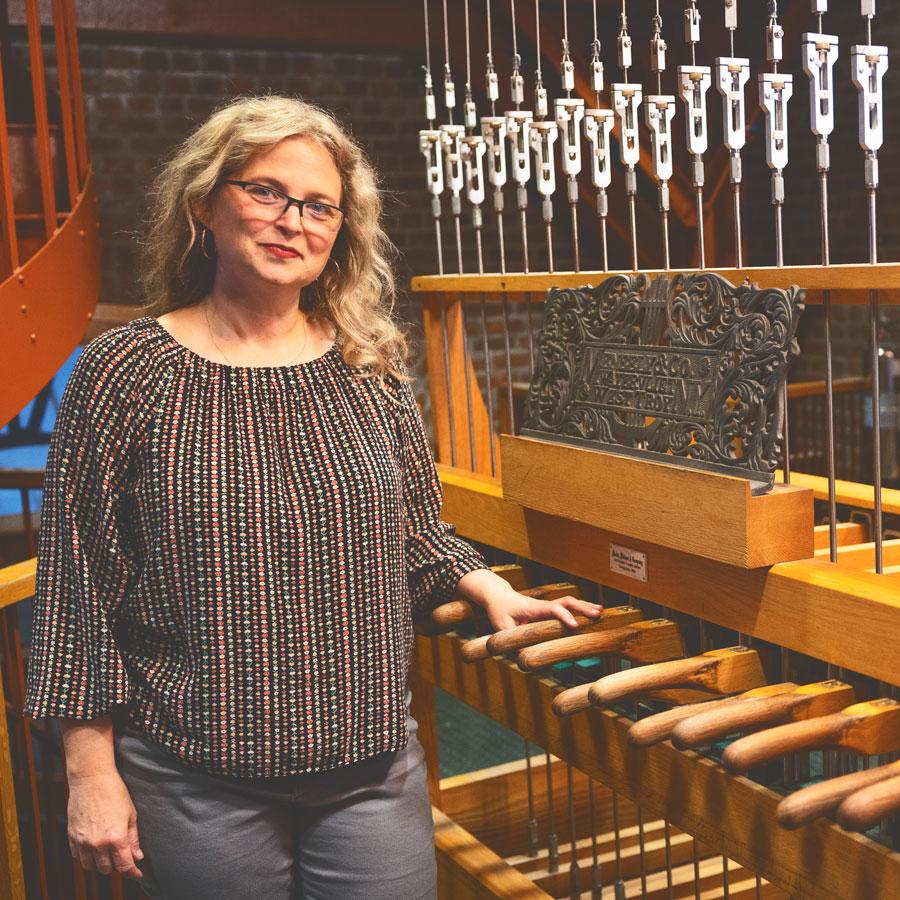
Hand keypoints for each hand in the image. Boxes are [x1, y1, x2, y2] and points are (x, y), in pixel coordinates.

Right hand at [66, 771, 143, 879]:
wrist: (91, 779)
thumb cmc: (115, 793)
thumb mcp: (131, 814)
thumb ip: (133, 838)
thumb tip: (137, 857)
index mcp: (116, 838)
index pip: (124, 866)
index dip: (132, 873)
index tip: (137, 874)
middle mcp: (98, 844)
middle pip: (107, 870)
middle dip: (117, 867)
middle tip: (123, 859)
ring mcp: (82, 842)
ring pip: (90, 866)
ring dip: (100, 865)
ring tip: (108, 854)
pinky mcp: (72, 837)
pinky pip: (78, 857)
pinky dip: (87, 857)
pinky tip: (94, 849)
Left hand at [482, 586, 603, 631]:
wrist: (497, 596)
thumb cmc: (499, 611)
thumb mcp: (500, 627)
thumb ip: (511, 640)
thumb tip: (521, 656)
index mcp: (533, 609)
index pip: (552, 609)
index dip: (564, 617)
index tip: (574, 626)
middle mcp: (543, 605)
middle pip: (566, 602)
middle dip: (582, 608)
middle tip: (597, 616)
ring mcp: (547, 606)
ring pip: (569, 603)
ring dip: (584, 607)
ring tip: (601, 612)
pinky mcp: (548, 609)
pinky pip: (567, 607)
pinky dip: (580, 608)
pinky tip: (592, 612)